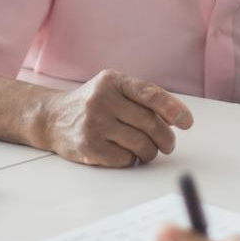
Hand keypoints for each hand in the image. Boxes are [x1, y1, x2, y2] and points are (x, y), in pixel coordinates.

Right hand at [36, 70, 194, 166]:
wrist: (52, 118)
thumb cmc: (93, 104)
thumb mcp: (114, 89)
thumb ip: (143, 99)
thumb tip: (177, 118)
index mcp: (112, 81)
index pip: (149, 94)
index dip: (173, 109)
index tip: (187, 123)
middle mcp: (101, 99)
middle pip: (150, 124)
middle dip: (166, 138)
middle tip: (168, 145)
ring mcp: (93, 124)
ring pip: (141, 144)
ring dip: (150, 152)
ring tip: (147, 150)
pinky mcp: (88, 147)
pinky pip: (125, 159)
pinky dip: (132, 160)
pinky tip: (125, 153)